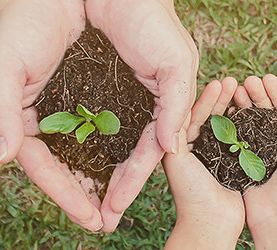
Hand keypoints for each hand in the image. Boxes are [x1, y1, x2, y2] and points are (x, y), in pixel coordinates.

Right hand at [0, 0, 103, 229]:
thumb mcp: (7, 64)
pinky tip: (132, 167)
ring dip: (108, 179)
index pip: (44, 166)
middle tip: (106, 223)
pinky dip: (124, 149)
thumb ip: (1, 111)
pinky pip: (113, 129)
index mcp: (27, 117)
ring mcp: (79, 107)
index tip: (89, 218)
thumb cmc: (27, 18)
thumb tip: (3, 158)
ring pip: (94, 151)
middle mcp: (54, 117)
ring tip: (120, 205)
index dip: (65, 195)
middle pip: (71, 165)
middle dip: (88, 196)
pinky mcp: (103, 94)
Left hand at [85, 0, 198, 230]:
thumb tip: (171, 149)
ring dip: (90, 176)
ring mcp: (105, 100)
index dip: (134, 180)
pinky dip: (72, 147)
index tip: (119, 206)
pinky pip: (76, 125)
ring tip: (84, 208)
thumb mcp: (177, 64)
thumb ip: (177, 106)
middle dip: (111, 188)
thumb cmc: (155, 23)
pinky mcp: (81, 89)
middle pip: (120, 156)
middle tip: (101, 220)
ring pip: (98, 145)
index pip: (147, 151)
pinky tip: (67, 169)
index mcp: (158, 106)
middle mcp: (131, 107)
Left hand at [162, 77, 243, 248]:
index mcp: (179, 146)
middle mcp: (196, 148)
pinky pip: (238, 138)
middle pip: (209, 116)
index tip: (219, 83)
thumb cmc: (191, 194)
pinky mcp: (231, 162)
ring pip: (224, 124)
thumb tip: (176, 108)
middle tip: (232, 81)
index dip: (205, 98)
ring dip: (232, 107)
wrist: (211, 222)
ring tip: (243, 90)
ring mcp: (215, 154)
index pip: (192, 115)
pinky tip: (251, 110)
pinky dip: (243, 123)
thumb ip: (174, 133)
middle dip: (220, 98)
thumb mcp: (176, 159)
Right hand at [236, 75, 276, 248]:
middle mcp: (275, 142)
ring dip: (243, 104)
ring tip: (234, 89)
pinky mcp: (241, 159)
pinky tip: (224, 108)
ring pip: (249, 120)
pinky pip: (235, 136)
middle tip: (247, 80)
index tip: (266, 77)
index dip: (276, 92)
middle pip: (265, 111)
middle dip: (257, 94)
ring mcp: (257, 150)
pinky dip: (231, 121)